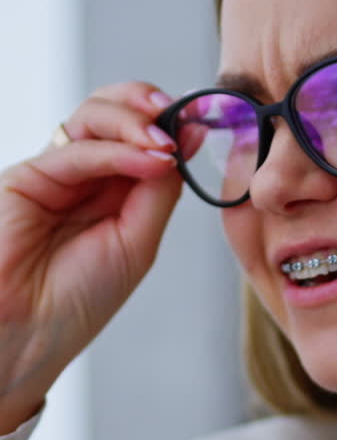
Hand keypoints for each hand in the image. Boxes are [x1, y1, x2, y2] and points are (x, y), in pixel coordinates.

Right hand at [0, 81, 181, 431]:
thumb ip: (157, 191)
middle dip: (151, 107)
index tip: (205, 123)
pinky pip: (77, 150)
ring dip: (135, 120)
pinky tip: (149, 159)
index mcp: (113, 191)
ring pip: (93, 117)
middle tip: (183, 118)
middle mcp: (84, 174)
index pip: (143, 137)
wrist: (28, 332)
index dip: (172, 124)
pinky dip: (118, 149)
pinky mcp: (27, 176)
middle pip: (115, 112)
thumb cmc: (79, 298)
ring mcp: (56, 171)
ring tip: (165, 143)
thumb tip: (183, 143)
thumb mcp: (138, 242)